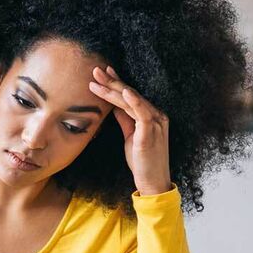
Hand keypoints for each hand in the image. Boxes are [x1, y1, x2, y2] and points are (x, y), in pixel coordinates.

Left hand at [88, 65, 172, 195]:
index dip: (117, 83)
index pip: (132, 95)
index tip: (104, 73)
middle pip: (130, 94)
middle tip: (96, 70)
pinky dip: (133, 101)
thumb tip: (114, 106)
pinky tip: (123, 92)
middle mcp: (156, 115)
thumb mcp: (130, 136)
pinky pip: (142, 112)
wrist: (153, 182)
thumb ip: (125, 119)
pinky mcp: (151, 132)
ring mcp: (155, 122)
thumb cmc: (142, 162)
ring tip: (97, 80)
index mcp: (152, 115)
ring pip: (131, 100)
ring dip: (113, 89)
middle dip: (112, 81)